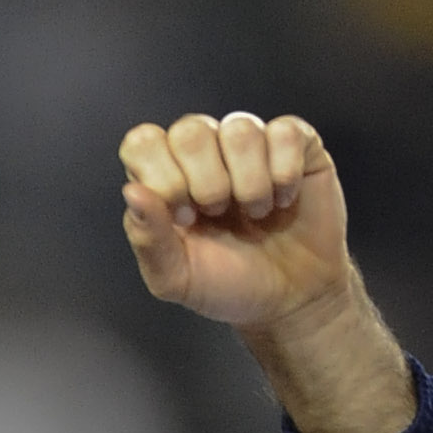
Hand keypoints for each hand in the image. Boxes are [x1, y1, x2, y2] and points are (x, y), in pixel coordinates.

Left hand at [120, 111, 411, 432]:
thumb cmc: (230, 292)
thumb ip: (150, 242)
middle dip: (204, 181)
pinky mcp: (299, 145)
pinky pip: (284, 131)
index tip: (182, 215)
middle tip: (220, 219)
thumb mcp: (178, 282)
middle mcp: (206, 153)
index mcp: (169, 178)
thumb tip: (133, 195)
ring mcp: (253, 145)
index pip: (143, 141)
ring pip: (237, 127)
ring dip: (245, 179)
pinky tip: (282, 203)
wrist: (293, 305)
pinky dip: (280, 171)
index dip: (161, 174)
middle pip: (188, 130)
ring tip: (255, 215)